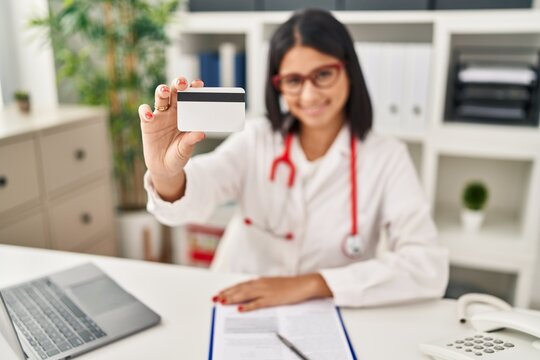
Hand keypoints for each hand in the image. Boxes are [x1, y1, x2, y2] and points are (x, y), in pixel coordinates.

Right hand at [138, 77, 205, 199]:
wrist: (164, 168)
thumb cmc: (178, 155)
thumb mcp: (186, 150)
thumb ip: (191, 141)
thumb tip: (201, 133)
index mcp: (186, 114)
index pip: (190, 97)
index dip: (194, 89)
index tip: (199, 84)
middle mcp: (173, 111)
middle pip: (174, 92)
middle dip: (178, 84)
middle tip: (182, 82)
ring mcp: (160, 115)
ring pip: (160, 97)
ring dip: (161, 91)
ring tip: (164, 91)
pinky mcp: (147, 123)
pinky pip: (144, 112)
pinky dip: (145, 111)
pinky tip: (150, 115)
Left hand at [212, 273, 332, 311]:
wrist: (304, 284)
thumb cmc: (290, 285)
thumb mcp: (274, 284)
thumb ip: (263, 287)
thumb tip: (253, 292)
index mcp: (261, 281)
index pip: (241, 285)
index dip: (229, 289)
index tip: (220, 293)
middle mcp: (261, 284)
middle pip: (240, 289)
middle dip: (227, 294)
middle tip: (215, 299)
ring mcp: (266, 291)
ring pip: (245, 295)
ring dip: (233, 299)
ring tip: (222, 302)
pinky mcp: (272, 299)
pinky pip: (257, 303)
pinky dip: (248, 306)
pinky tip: (240, 309)